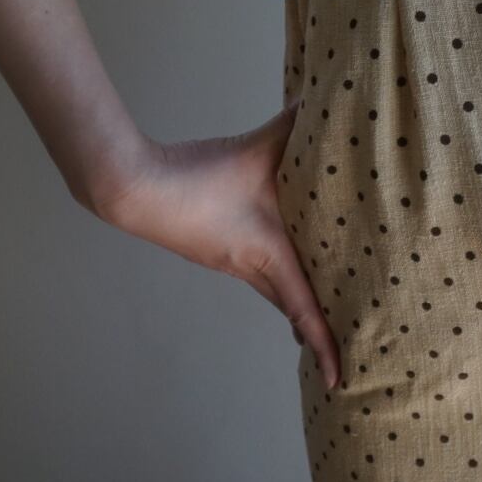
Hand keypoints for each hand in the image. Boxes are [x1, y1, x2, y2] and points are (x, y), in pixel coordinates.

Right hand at [94, 102, 338, 389]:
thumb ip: (292, 125)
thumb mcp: (255, 148)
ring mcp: (228, 260)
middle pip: (290, 307)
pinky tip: (282, 254)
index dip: (326, 343)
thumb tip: (324, 102)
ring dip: (295, 299)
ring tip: (324, 302)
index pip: (305, 308)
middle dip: (316, 329)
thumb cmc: (199, 178)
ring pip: (272, 288)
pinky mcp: (213, 247)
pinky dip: (275, 273)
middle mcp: (249, 266)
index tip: (340, 378)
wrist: (135, 189)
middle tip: (345, 347)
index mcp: (267, 254)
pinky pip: (254, 270)